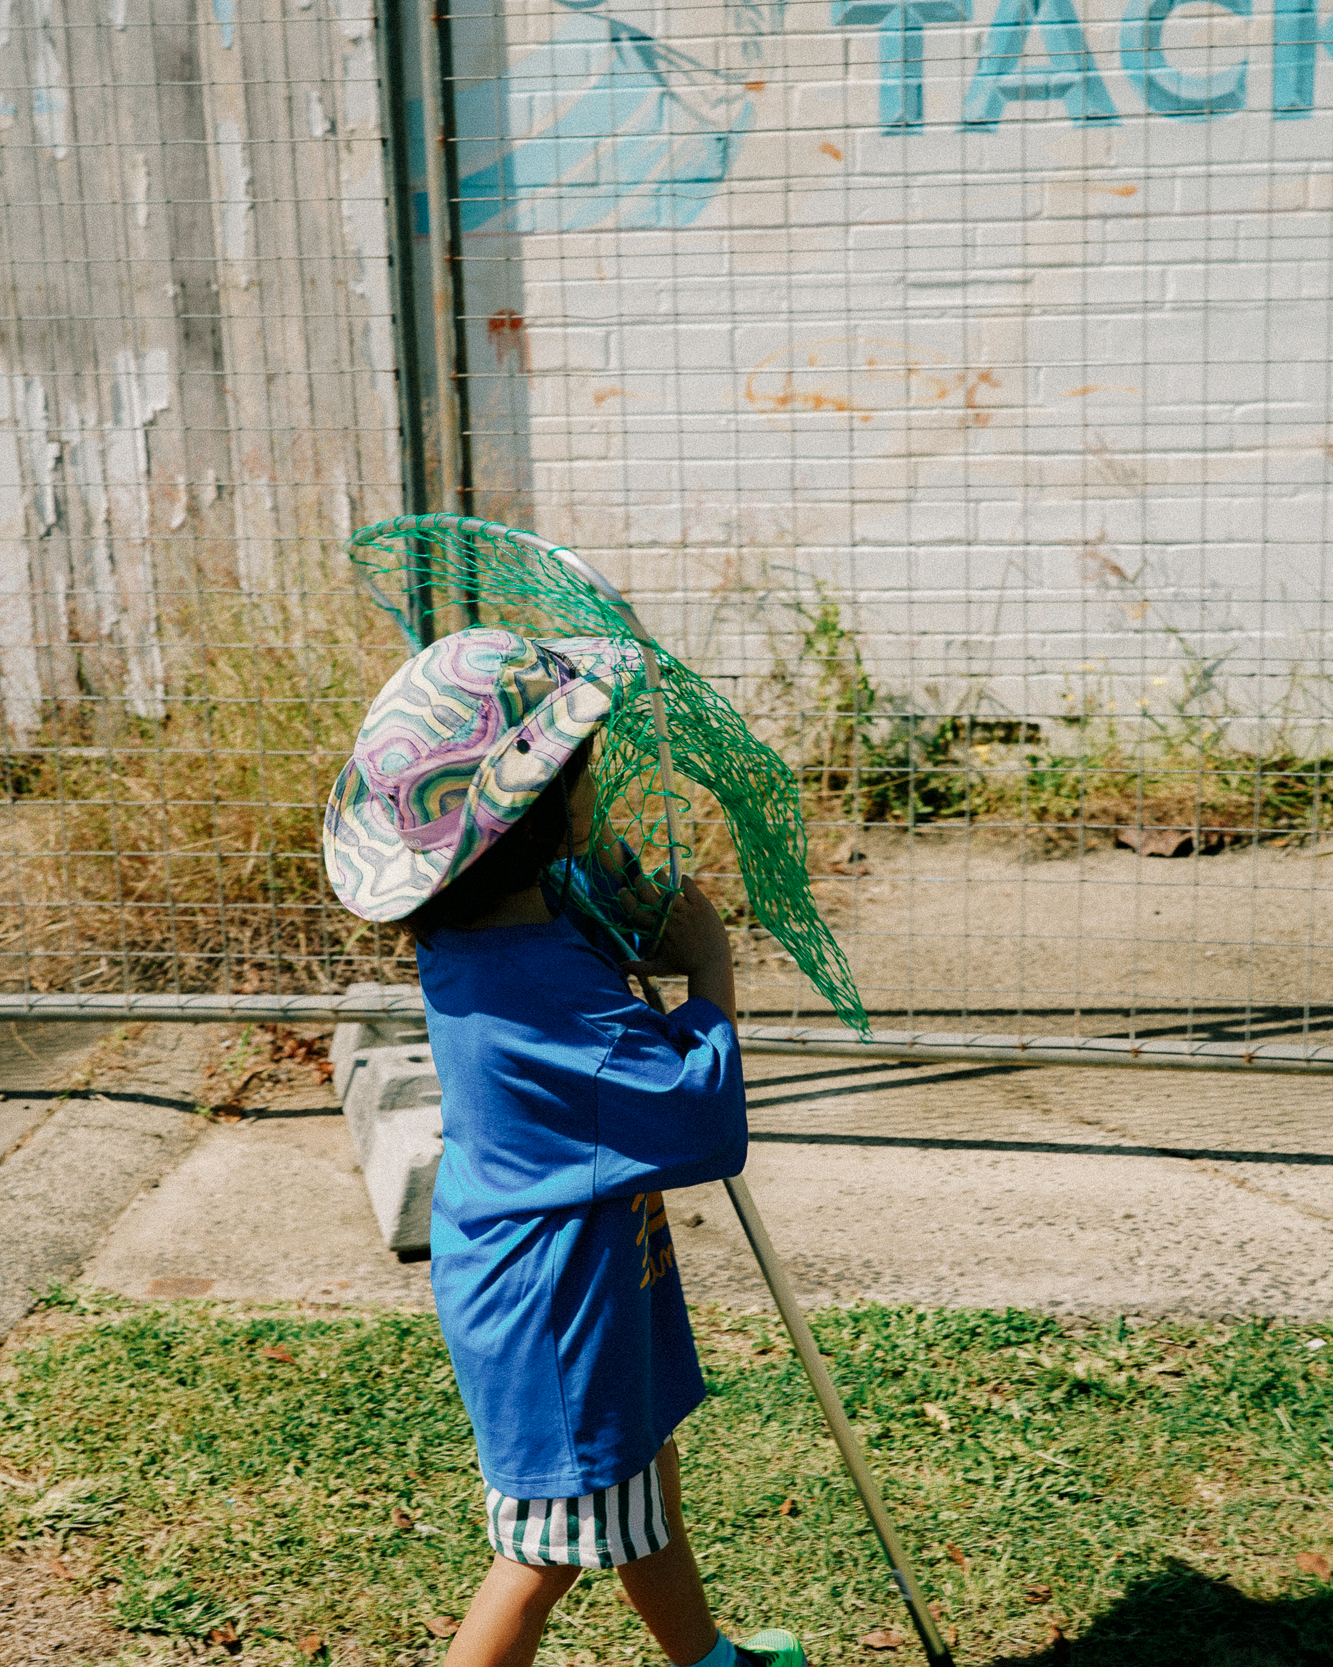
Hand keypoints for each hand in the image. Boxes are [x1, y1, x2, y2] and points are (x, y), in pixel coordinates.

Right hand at [620, 875, 736, 1028]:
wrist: (712, 966)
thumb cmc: (685, 967)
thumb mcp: (660, 967)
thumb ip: (639, 967)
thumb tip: (620, 967)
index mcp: (657, 931)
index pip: (634, 910)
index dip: (625, 898)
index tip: (622, 891)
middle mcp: (669, 918)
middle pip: (647, 892)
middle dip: (640, 882)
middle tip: (640, 879)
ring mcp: (686, 911)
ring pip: (667, 884)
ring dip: (660, 877)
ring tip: (658, 876)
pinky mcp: (701, 906)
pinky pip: (688, 884)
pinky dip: (682, 880)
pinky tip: (679, 882)